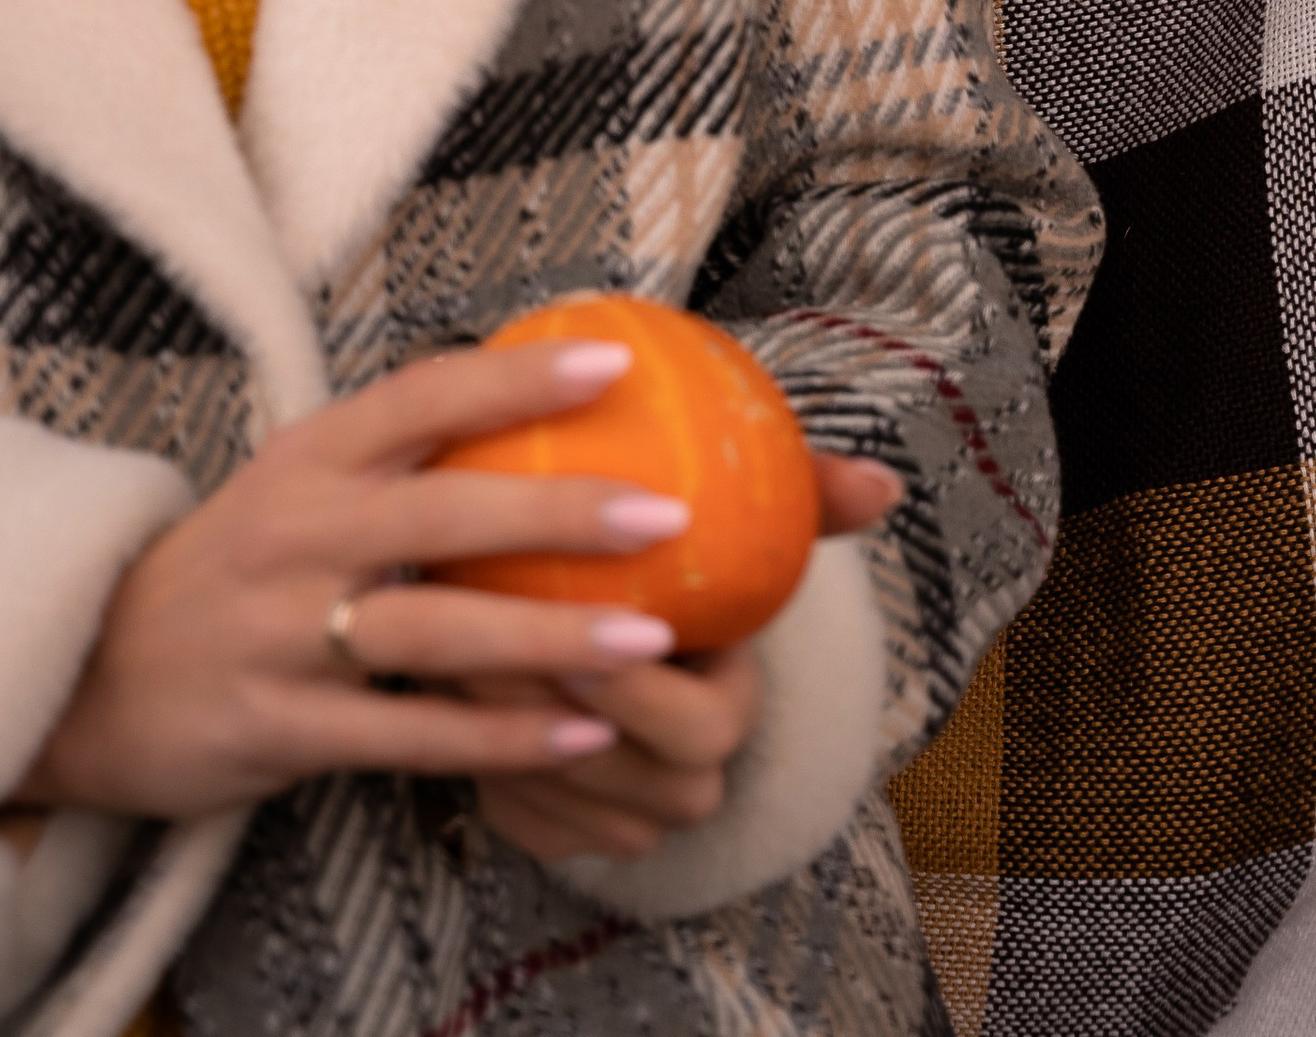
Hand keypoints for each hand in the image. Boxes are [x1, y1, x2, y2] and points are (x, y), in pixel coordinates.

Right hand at [13, 340, 709, 823]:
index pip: (425, 396)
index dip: (518, 377)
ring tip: (650, 639)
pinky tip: (580, 734)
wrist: (86, 678)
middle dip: (561, 515)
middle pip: (446, 513)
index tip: (618, 360)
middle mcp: (297, 533)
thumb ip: (399, 454)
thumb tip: (538, 399)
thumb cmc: (231, 569)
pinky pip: (406, 735)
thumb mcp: (297, 485)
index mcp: (310, 459)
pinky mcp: (275, 727)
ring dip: (549, 638)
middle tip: (668, 516)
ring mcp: (282, 633)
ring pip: (436, 632)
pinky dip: (497, 738)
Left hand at [471, 450, 902, 863]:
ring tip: (439, 645)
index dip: (639, 690)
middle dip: (552, 712)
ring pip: (553, 797)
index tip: (583, 627)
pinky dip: (473, 757)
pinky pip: (507, 813)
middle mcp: (681, 785)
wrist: (625, 642)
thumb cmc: (685, 575)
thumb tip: (884, 482)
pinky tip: (431, 690)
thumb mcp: (742, 529)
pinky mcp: (548, 833)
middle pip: (619, 775)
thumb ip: (805, 499)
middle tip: (486, 635)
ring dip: (495, 729)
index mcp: (730, 716)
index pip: (700, 724)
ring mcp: (612, 821)